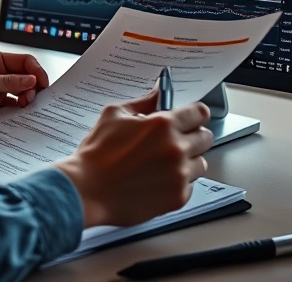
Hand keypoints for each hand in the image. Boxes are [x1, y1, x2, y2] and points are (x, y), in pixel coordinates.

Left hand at [0, 50, 49, 133]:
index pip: (23, 61)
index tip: (43, 84)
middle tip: (32, 100)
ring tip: (25, 109)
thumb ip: (5, 81)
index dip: (36, 71)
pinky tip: (20, 118)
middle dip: (34, 87)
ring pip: (21, 95)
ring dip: (27, 101)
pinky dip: (19, 114)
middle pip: (26, 79)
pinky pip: (12, 111)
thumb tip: (31, 80)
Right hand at [54, 90, 212, 227]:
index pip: (200, 113)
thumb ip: (142, 103)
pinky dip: (177, 183)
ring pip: (200, 163)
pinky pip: (189, 186)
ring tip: (163, 165)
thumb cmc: (96, 154)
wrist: (86, 191)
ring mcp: (179, 175)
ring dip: (187, 162)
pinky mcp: (177, 198)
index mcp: (163, 125)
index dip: (195, 114)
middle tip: (174, 141)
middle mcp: (176, 149)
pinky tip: (156, 181)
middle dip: (192, 136)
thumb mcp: (114, 115)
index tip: (191, 118)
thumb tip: (158, 93)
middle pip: (205, 138)